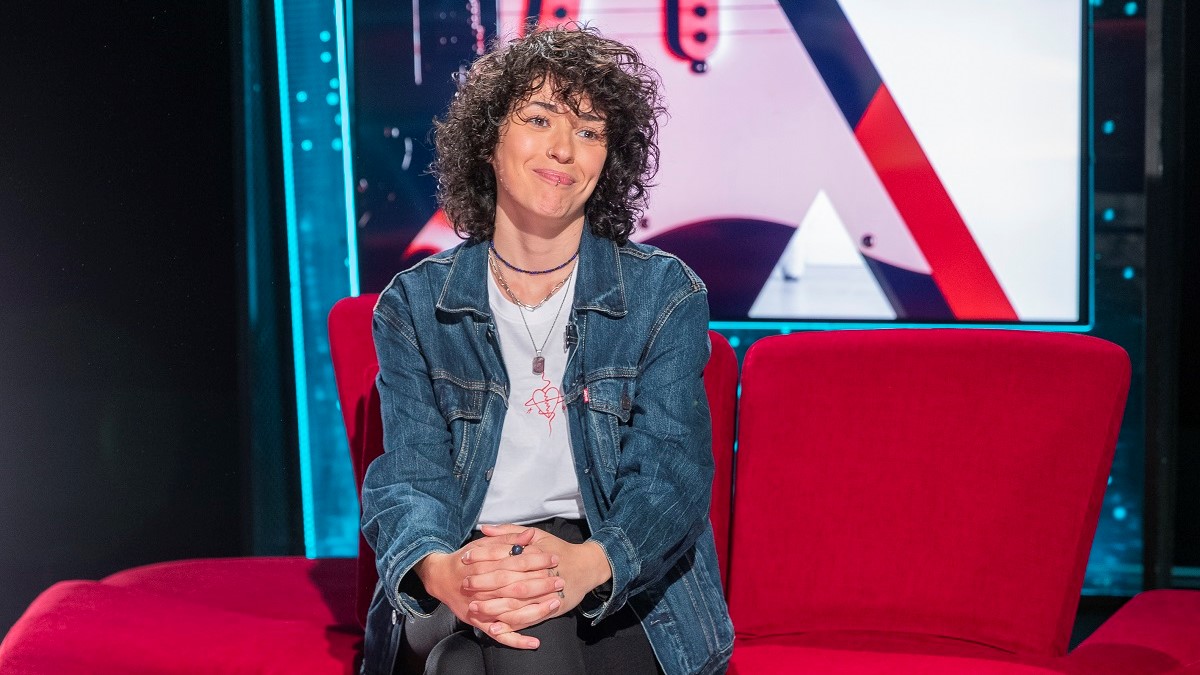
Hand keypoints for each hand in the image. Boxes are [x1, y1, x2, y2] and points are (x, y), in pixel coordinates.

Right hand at [414, 529, 561, 648]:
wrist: (440, 577)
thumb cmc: (465, 560)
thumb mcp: (484, 545)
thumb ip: (507, 539)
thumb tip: (529, 534)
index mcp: (484, 566)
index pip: (514, 563)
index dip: (535, 560)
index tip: (553, 558)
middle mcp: (483, 589)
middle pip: (515, 587)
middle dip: (540, 584)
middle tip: (559, 580)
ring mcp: (482, 608)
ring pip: (511, 612)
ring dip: (535, 609)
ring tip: (555, 602)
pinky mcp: (481, 623)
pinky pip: (501, 635)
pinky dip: (517, 640)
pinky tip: (534, 642)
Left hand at [466, 524, 611, 635]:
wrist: (586, 567)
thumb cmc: (558, 550)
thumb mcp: (537, 535)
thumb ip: (510, 532)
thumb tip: (484, 528)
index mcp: (535, 553)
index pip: (504, 555)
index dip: (483, 557)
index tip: (465, 558)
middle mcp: (539, 574)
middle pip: (508, 581)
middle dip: (485, 584)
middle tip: (465, 585)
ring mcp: (545, 594)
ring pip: (516, 603)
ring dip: (493, 607)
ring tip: (474, 608)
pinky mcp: (550, 609)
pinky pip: (528, 619)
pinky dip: (511, 625)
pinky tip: (495, 627)